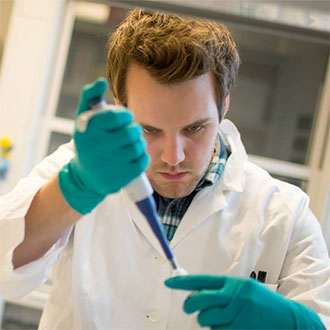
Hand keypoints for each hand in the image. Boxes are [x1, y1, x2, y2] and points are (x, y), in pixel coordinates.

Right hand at [59, 78, 148, 213]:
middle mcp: (99, 148)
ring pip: (139, 146)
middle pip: (131, 132)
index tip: (125, 118)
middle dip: (133, 129)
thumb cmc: (88, 142)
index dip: (125, 115)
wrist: (85, 177)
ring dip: (139, 142)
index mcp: (89, 131)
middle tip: (130, 131)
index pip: (117, 117)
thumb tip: (102, 81)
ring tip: (132, 143)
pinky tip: (134, 155)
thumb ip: (90, 96)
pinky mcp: (122, 177)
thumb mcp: (83, 119)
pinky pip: (143, 161)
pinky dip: (142, 156)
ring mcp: (111, 164)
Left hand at [165, 275, 322, 328]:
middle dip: (190, 305)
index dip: (183, 282)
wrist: (288, 320)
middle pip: (199, 300)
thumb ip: (221, 289)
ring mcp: (236, 315)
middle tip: (190, 307)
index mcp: (233, 283)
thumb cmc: (262, 303)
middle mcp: (234, 297)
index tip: (168, 283)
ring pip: (206, 319)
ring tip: (222, 317)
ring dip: (208, 320)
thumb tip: (196, 293)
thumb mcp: (243, 288)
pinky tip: (232, 326)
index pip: (202, 280)